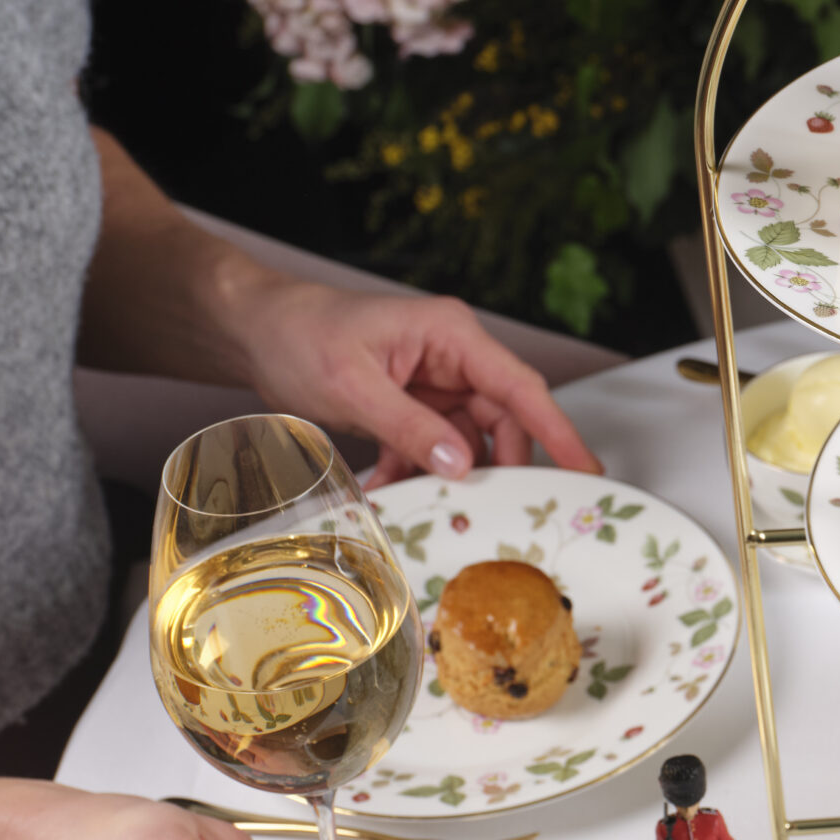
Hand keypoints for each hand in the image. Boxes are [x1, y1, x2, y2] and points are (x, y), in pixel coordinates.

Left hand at [224, 277, 601, 486]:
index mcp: (451, 335)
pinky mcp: (415, 406)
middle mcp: (453, 357)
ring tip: (424, 503)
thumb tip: (461, 465)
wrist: (253, 329)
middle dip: (494, 468)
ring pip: (468, 442)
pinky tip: (390, 489)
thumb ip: (410, 427)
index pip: (520, 387)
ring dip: (447, 477)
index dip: (557, 431)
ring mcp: (435, 383)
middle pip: (501, 421)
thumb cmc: (299, 334)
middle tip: (493, 510)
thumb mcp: (353, 385)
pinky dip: (416, 473)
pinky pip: (434, 448)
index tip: (585, 469)